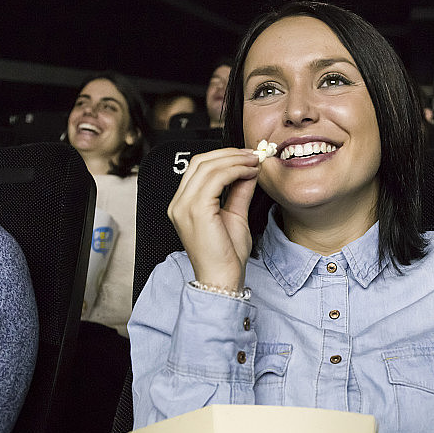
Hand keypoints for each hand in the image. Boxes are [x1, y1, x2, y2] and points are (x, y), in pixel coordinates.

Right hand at [167, 148, 259, 289]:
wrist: (224, 278)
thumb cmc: (227, 254)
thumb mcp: (235, 214)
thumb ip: (239, 190)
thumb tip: (249, 169)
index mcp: (183, 204)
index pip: (198, 168)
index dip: (223, 157)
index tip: (247, 157)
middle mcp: (179, 203)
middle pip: (200, 162)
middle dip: (229, 154)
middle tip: (253, 155)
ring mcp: (184, 206)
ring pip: (208, 167)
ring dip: (235, 160)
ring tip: (254, 162)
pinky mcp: (196, 210)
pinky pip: (216, 178)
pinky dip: (235, 170)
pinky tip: (249, 172)